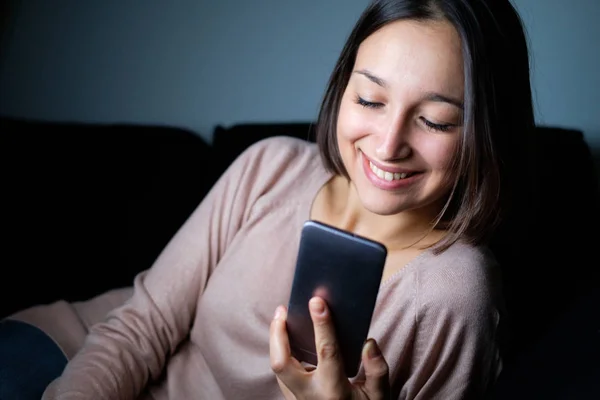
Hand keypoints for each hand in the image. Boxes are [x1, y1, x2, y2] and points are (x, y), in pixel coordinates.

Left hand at [269, 297, 389, 399]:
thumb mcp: (380, 397)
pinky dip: (282, 352)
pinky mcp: (292, 399)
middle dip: (277, 334)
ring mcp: (297, 399)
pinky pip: (282, 374)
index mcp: (333, 391)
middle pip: (281, 363)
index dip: (321, 324)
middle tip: (282, 310)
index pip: (325, 352)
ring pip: (277, 368)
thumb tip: (368, 342)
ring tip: (282, 317)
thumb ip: (377, 370)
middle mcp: (309, 396)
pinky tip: (288, 337)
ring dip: (276, 341)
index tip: (317, 301)